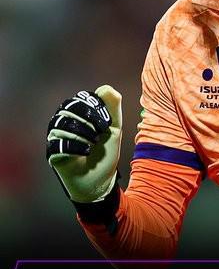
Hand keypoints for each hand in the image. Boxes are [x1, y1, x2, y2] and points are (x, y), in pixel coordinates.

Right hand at [46, 86, 121, 202]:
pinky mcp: (53, 153)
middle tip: (100, 133)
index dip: (94, 108)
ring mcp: (56, 138)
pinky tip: (86, 152)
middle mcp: (63, 123)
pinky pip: (59, 143)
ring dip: (83, 133)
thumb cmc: (105, 154)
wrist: (101, 180)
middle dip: (88, 120)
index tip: (106, 123)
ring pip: (62, 124)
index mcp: (77, 115)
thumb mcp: (114, 130)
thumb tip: (106, 88)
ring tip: (94, 143)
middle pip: (68, 109)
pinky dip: (76, 146)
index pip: (80, 100)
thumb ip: (112, 109)